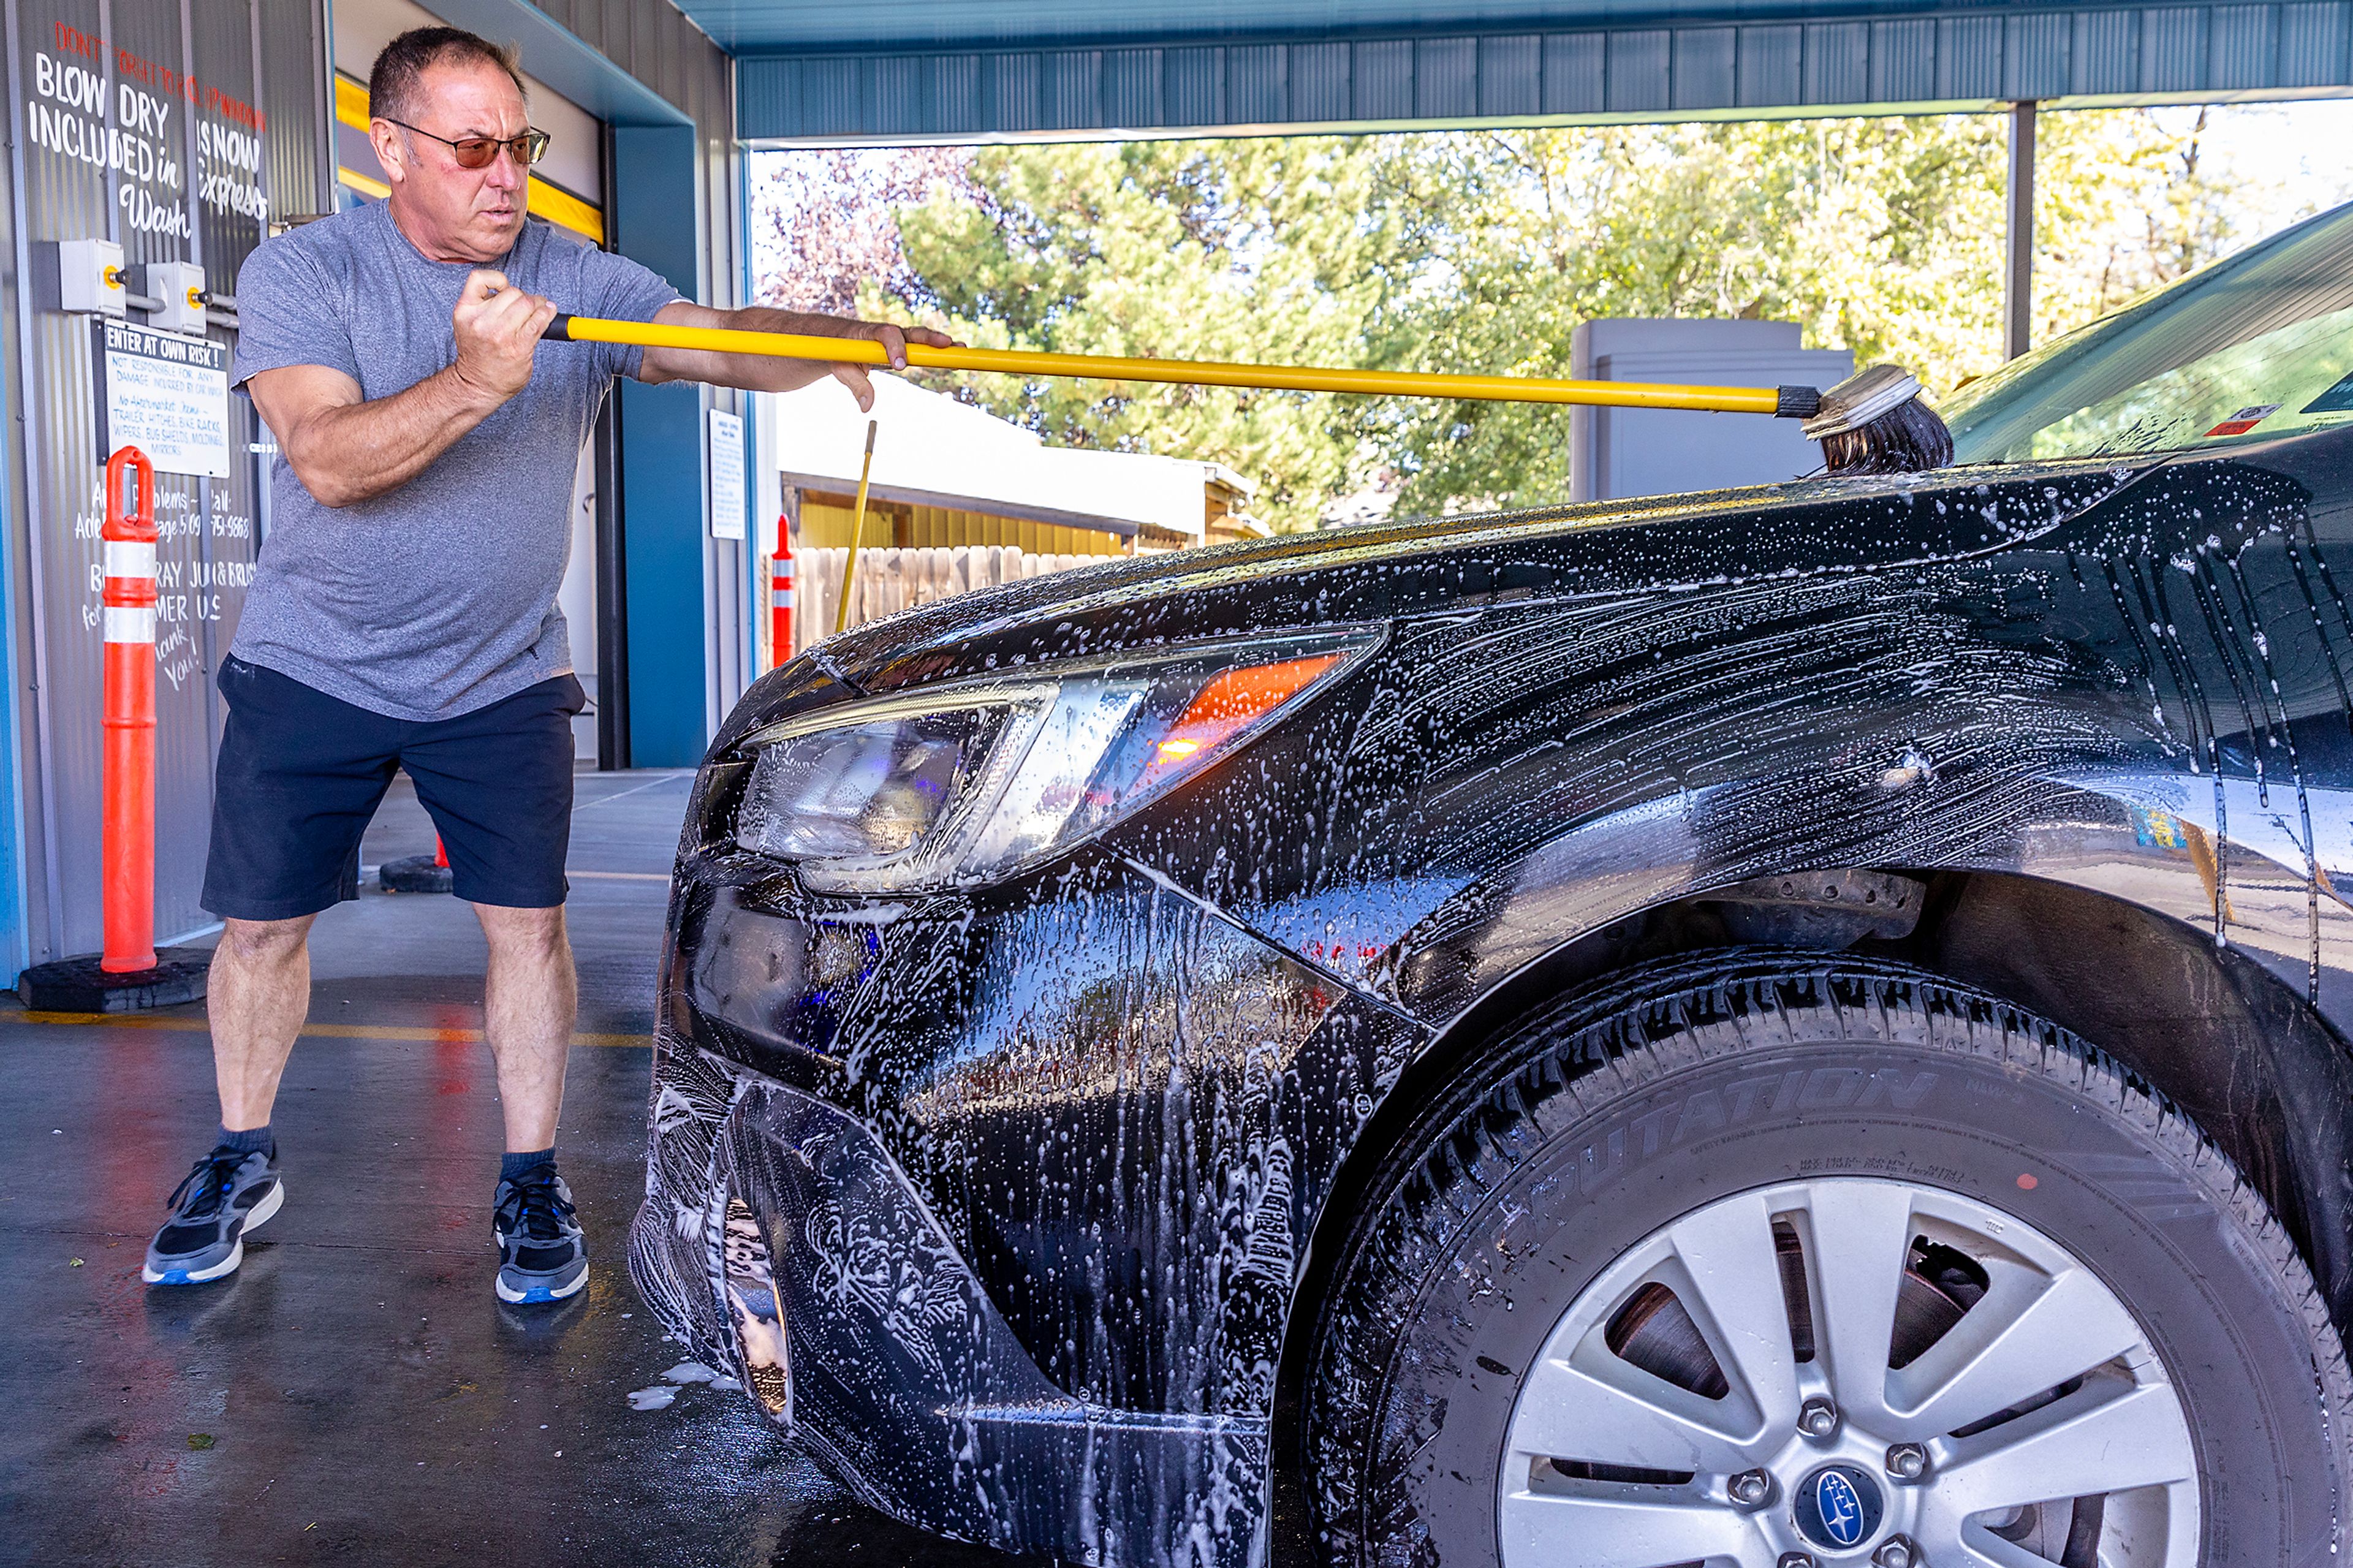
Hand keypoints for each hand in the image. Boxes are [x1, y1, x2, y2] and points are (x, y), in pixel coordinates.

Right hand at [451, 269, 557, 403]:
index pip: (479, 278)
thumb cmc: (477, 354)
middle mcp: (480, 321)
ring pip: (527, 303)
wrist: (477, 384)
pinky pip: (538, 321)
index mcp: (465, 311)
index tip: (504, 288)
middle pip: (511, 292)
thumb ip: (484, 305)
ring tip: (540, 310)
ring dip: (538, 304)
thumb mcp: (468, 323)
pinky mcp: (518, 346)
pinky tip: (549, 312)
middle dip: (524, 297)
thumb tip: (512, 292)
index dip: (497, 279)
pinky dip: (548, 313)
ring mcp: (499, 334)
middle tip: (529, 305)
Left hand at [825, 320, 959, 412]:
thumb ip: (855, 385)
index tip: (900, 364)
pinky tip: (956, 358)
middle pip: (911, 332)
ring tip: (962, 351)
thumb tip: (867, 406)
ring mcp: (899, 338)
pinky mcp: (905, 346)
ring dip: (942, 345)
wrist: (838, 340)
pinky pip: (924, 348)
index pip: (884, 334)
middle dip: (930, 338)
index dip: (894, 347)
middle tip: (947, 345)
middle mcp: (888, 332)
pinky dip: (939, 352)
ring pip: (922, 339)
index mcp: (869, 333)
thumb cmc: (839, 353)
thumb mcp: (841, 368)